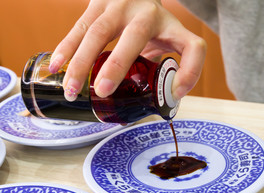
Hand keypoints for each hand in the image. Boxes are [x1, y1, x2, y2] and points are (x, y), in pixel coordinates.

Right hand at [49, 0, 205, 101]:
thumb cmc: (154, 25)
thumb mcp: (170, 41)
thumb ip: (169, 65)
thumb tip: (164, 100)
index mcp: (171, 26)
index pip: (193, 47)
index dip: (191, 72)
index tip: (175, 93)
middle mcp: (147, 13)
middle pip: (134, 36)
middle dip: (118, 64)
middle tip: (103, 90)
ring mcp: (119, 5)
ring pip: (98, 32)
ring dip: (82, 62)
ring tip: (73, 90)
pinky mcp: (98, 4)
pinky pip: (79, 28)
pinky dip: (66, 48)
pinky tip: (57, 66)